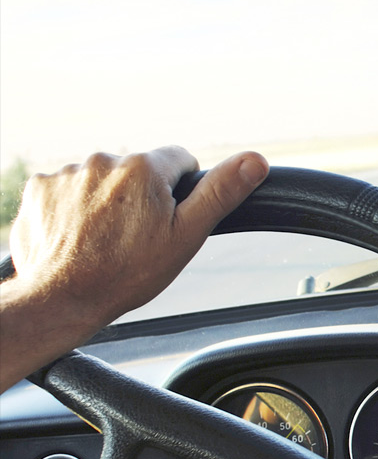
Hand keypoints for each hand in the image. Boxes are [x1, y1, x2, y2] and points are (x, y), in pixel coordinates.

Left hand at [0, 147, 268, 389]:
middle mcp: (104, 160)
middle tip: (136, 236)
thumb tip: (256, 160)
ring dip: (106, 201)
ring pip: (102, 180)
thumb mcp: (186, 236)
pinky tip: (78, 236)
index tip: (169, 218)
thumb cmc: (127, 273)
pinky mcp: (40, 188)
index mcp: (144, 169)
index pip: (179, 159)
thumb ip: (220, 192)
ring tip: (104, 240)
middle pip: (137, 170)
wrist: (61, 299)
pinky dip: (73, 208)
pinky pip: (67, 189)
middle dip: (141, 195)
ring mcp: (67, 174)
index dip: (180, 190)